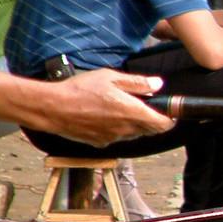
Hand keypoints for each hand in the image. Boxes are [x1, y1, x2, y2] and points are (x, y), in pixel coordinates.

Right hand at [41, 69, 173, 146]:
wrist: (52, 108)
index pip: (163, 124)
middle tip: (142, 105)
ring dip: (134, 124)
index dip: (169, 118)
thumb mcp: (111, 78)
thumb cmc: (80, 90)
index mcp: (132, 112)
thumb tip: (158, 85)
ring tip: (120, 108)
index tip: (168, 111)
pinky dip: (118, 129)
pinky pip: (117, 137)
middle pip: (150, 130)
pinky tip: (105, 116)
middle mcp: (126, 129)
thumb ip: (137, 83)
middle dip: (151, 120)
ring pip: (134, 134)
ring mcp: (113, 138)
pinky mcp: (101, 143)